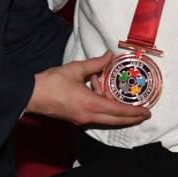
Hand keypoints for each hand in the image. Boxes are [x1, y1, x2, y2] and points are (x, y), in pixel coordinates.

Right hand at [26, 52, 151, 126]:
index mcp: (90, 104)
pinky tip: (98, 91)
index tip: (146, 112)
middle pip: (116, 120)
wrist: (30, 95)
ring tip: (115, 92)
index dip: (134, 112)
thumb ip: (95, 64)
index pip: (118, 111)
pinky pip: (96, 116)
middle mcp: (88, 116)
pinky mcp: (75, 118)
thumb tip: (109, 56)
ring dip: (115, 109)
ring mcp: (81, 119)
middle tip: (143, 113)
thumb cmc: (51, 83)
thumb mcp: (75, 69)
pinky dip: (103, 106)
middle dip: (131, 117)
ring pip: (106, 118)